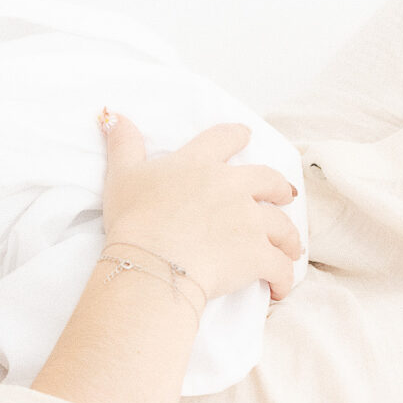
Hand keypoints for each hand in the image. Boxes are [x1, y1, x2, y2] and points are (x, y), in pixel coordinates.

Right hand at [97, 111, 302, 304]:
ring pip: (283, 226)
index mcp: (200, 164)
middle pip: (269, 180)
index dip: (237, 136)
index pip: (225, 138)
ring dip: (288, 238)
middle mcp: (232, 186)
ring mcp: (249, 220)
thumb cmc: (134, 220)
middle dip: (279, 189)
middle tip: (283, 196)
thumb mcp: (122, 176)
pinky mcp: (258, 254)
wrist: (151, 263)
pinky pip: (280, 267)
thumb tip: (114, 115)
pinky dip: (283, 278)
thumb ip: (123, 144)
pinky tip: (279, 288)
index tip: (245, 136)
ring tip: (289, 249)